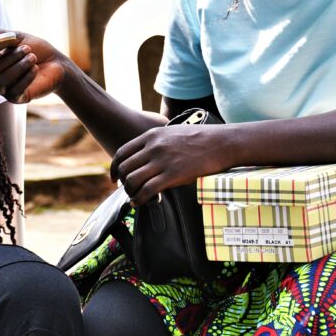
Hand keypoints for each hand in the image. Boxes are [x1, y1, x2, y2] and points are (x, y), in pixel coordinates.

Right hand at [0, 32, 67, 103]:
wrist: (56, 62)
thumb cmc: (36, 49)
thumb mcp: (18, 37)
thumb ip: (1, 35)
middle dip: (9, 58)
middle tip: (27, 49)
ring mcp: (5, 89)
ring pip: (2, 80)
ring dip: (19, 66)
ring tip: (33, 57)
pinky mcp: (17, 98)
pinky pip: (14, 91)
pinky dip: (26, 78)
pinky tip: (35, 69)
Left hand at [110, 124, 231, 205]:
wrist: (222, 143)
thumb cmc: (201, 139)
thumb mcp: (173, 133)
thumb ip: (157, 142)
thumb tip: (147, 156)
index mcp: (152, 136)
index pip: (122, 152)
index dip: (114, 167)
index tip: (113, 177)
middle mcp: (153, 147)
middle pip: (124, 167)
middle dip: (122, 182)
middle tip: (127, 190)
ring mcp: (162, 161)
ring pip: (132, 180)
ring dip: (130, 192)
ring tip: (135, 197)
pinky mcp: (173, 175)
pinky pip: (147, 190)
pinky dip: (139, 199)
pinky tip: (141, 202)